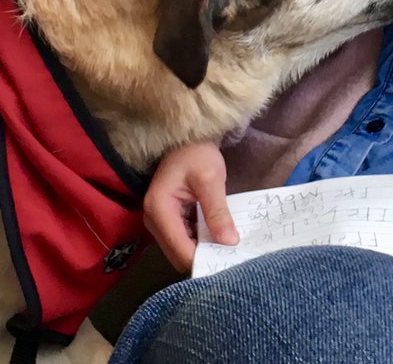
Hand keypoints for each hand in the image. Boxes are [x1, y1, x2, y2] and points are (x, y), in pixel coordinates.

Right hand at [143, 140, 237, 271]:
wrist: (188, 139)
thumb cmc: (198, 153)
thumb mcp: (211, 179)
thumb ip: (218, 212)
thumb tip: (230, 243)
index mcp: (159, 209)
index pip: (179, 249)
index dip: (202, 260)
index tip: (227, 262)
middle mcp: (153, 220)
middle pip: (177, 254)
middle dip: (202, 258)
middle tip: (230, 257)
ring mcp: (159, 222)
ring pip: (180, 250)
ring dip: (202, 251)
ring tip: (226, 249)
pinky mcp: (167, 221)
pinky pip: (183, 240)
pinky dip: (199, 242)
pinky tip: (217, 238)